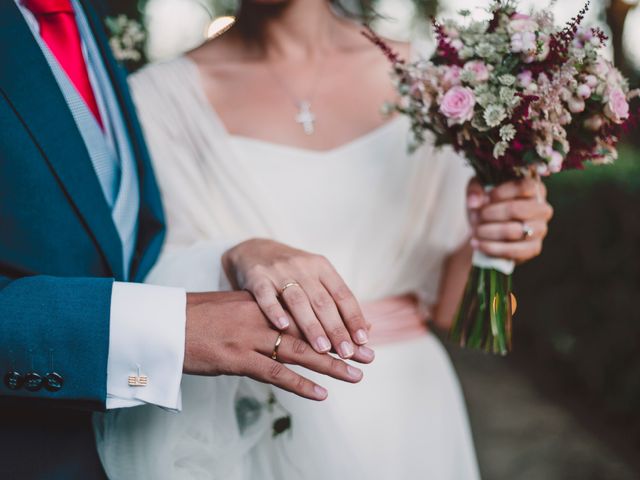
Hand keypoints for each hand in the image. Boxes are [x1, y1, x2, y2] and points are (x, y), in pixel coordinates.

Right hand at [183, 291, 364, 400]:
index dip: (334, 325)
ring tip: (356, 375)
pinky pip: (274, 372)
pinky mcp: (235, 357)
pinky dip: (300, 384)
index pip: (307, 313)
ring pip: (299, 351)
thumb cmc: (196, 318)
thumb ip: (260, 314)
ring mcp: (249, 337)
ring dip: (330, 365)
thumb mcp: (233, 308)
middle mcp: (261, 316)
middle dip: (341, 344)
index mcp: (263, 302)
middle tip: (368, 355)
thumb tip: (282, 324)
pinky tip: (321, 393)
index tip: (357, 335)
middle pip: (310, 330)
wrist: (163, 323)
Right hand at [221, 239, 372, 360]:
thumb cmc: (292, 274)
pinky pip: (266, 296)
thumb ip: (337, 303)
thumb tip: (366, 330)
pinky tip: (283, 327)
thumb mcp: (316, 279)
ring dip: (311, 325)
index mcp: (322, 267)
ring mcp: (279, 271)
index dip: (353, 317)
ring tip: (322, 348)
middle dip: (336, 328)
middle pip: (322, 301)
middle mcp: (303, 267)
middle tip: (347, 352)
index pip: (342, 294)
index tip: (363, 341)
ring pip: (298, 301)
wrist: (253, 251)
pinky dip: (275, 311)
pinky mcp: (257, 277)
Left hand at [467, 177, 553, 262]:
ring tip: (474, 231)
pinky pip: (513, 250)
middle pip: (516, 209)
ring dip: (488, 232)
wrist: (487, 230)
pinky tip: (478, 244)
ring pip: (514, 231)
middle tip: (476, 217)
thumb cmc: (486, 204)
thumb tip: (475, 202)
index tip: (484, 199)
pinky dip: (491, 248)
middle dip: (490, 214)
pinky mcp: (534, 248)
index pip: (524, 187)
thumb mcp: (478, 189)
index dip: (500, 193)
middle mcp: (542, 208)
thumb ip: (476, 190)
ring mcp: (540, 229)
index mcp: (534, 188)